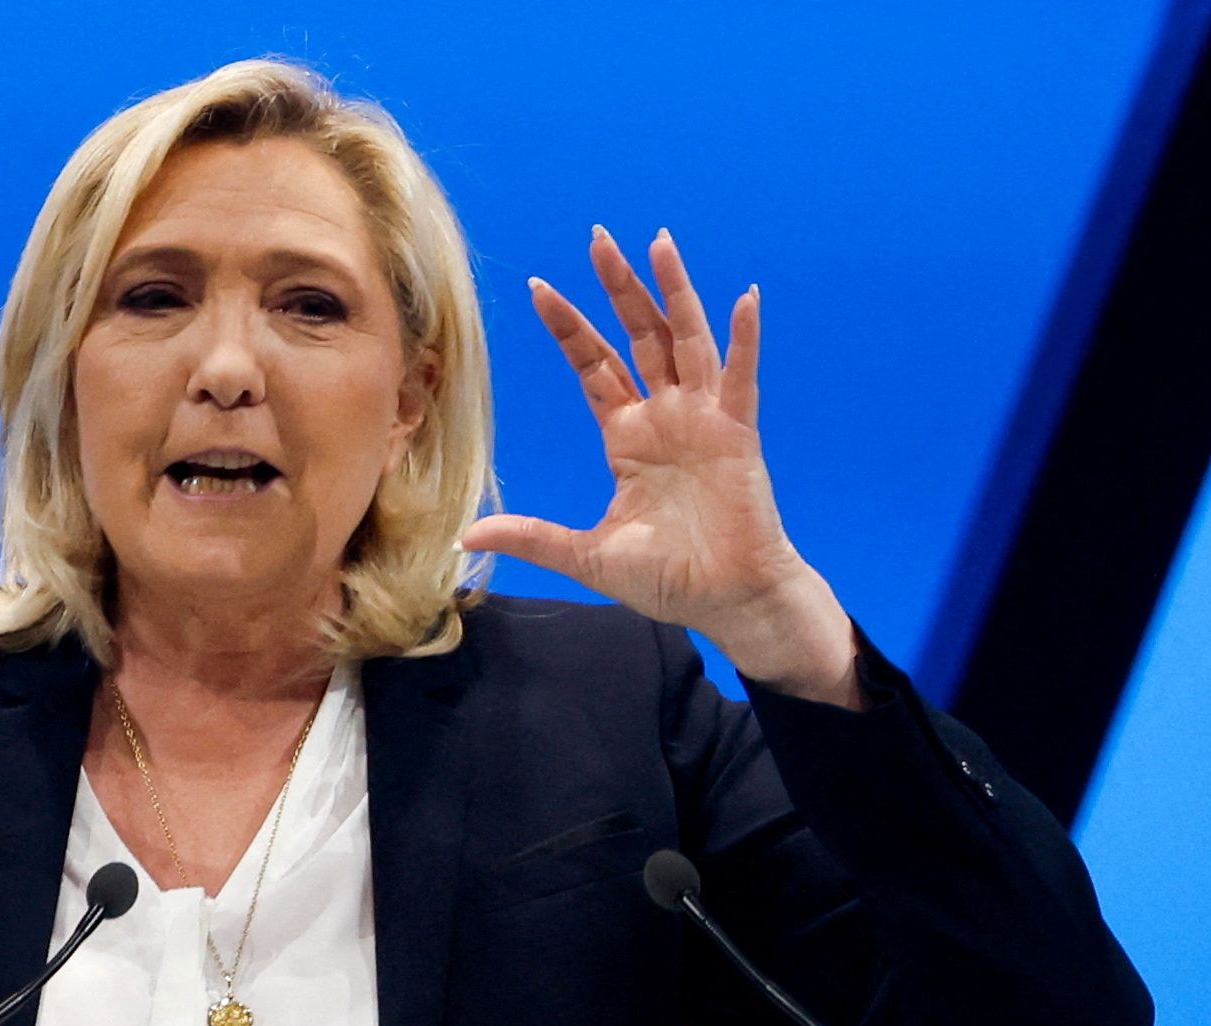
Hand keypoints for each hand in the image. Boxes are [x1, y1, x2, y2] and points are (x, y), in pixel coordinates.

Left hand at [461, 228, 859, 705]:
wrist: (726, 601)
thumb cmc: (667, 578)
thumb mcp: (585, 555)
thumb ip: (532, 537)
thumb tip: (466, 536)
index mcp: (627, 436)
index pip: (592, 366)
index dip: (568, 327)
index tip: (538, 287)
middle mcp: (664, 416)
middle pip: (636, 336)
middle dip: (617, 288)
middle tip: (597, 238)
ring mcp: (703, 419)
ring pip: (685, 340)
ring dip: (674, 292)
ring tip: (658, 243)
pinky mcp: (738, 434)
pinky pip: (740, 378)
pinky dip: (744, 339)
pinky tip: (744, 299)